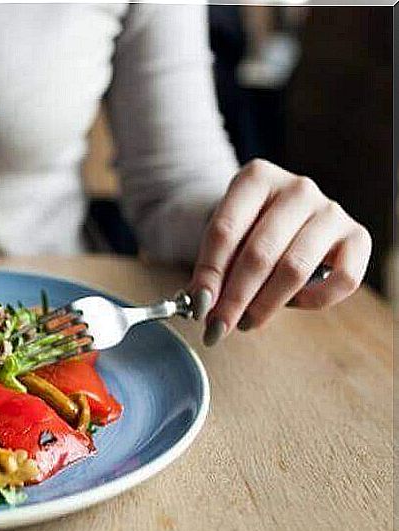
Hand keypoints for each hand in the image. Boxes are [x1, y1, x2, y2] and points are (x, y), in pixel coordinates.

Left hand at [188, 159, 370, 345]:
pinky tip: (292, 303)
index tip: (198, 307)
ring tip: (246, 322)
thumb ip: (213, 266)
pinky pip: (341, 280)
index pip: (224, 231)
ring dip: (265, 305)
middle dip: (234, 298)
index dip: (209, 274)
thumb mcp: (224, 237)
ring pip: (295, 269)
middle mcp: (298, 188)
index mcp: (257, 177)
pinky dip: (313, 300)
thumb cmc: (248, 228)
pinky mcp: (358, 237)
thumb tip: (202, 303)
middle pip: (259, 253)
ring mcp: (331, 210)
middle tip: (218, 326)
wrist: (282, 214)